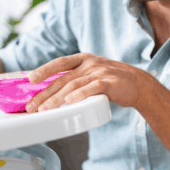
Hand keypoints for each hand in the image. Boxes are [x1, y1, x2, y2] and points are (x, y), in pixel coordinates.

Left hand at [25, 53, 157, 111]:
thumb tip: (50, 90)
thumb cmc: (110, 81)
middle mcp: (89, 63)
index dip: (44, 70)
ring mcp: (100, 72)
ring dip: (57, 99)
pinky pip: (92, 88)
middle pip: (62, 79)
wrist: (138, 83)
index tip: (30, 79)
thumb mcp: (90, 73)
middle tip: (32, 106)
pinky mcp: (110, 83)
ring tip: (45, 110)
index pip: (59, 63)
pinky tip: (70, 102)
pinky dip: (80, 95)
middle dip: (45, 93)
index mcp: (83, 59)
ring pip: (73, 85)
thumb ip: (74, 78)